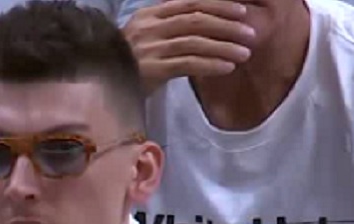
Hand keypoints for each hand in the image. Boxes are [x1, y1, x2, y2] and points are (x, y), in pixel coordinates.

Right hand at [123, 0, 255, 93]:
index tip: (241, 11)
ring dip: (224, 46)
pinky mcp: (152, 70)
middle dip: (227, 25)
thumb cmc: (130, 63)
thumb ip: (172, 28)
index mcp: (150, 14)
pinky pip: (188, 64)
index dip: (218, 5)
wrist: (102, 85)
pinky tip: (227, 68)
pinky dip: (211, 64)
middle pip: (196, 19)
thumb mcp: (147, 37)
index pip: (189, 2)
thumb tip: (208, 25)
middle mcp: (150, 27)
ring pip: (195, 41)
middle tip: (250, 33)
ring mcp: (150, 48)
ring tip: (244, 54)